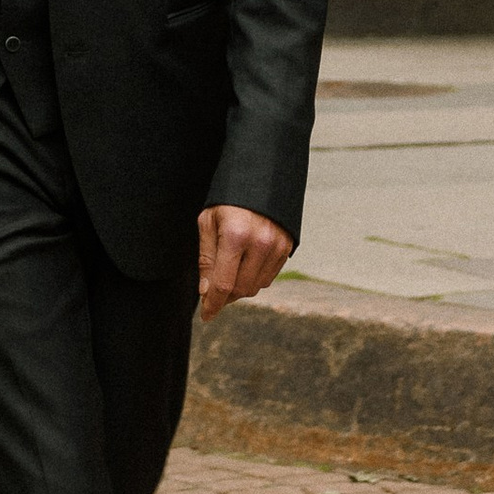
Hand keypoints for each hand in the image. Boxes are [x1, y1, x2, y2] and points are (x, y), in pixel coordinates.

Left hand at [196, 205, 291, 320]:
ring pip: (256, 286)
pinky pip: (269, 277)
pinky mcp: (287, 247)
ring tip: (228, 274)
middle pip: (241, 289)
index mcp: (235, 235)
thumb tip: (206, 292)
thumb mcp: (208, 222)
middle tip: (213, 293)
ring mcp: (277, 246)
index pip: (224, 284)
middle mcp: (260, 243)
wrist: (260, 177)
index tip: (206, 316)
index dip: (213, 304)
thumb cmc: (228, 199)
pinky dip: (254, 279)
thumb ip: (207, 258)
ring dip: (240, 288)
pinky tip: (244, 266)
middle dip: (225, 296)